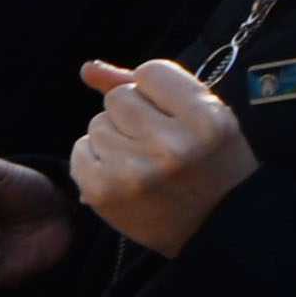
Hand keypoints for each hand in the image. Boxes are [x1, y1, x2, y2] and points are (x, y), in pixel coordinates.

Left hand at [66, 59, 255, 258]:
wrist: (216, 227)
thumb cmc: (209, 163)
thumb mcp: (201, 115)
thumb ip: (149, 85)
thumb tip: (86, 69)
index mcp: (205, 120)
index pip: (150, 71)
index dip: (156, 90)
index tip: (172, 113)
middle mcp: (169, 146)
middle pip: (118, 97)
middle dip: (133, 114)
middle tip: (159, 143)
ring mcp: (133, 171)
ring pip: (96, 124)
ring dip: (114, 137)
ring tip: (144, 162)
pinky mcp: (103, 191)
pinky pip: (79, 150)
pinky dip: (96, 159)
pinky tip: (123, 174)